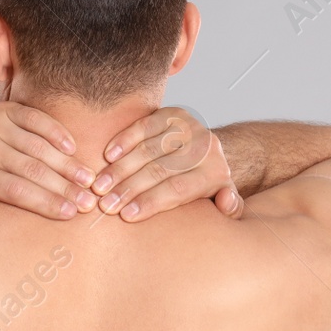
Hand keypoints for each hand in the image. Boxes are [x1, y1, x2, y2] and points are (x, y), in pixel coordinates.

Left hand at [0, 102, 101, 219]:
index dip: (46, 202)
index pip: (16, 191)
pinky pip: (37, 120)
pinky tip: (74, 149)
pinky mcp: (5, 109)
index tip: (71, 213)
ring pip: (38, 146)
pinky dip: (57, 133)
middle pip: (31, 170)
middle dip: (63, 188)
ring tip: (88, 180)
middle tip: (88, 201)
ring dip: (67, 164)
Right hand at [94, 107, 242, 220]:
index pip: (178, 189)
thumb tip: (226, 202)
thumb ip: (230, 208)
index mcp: (215, 172)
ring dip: (120, 169)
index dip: (150, 202)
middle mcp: (204, 146)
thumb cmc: (206, 186)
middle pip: (160, 170)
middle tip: (105, 205)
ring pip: (148, 149)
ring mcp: (188, 127)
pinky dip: (123, 140)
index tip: (126, 215)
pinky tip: (107, 157)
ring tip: (99, 186)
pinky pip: (144, 126)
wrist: (209, 151)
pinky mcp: (172, 114)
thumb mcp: (222, 200)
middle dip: (129, 189)